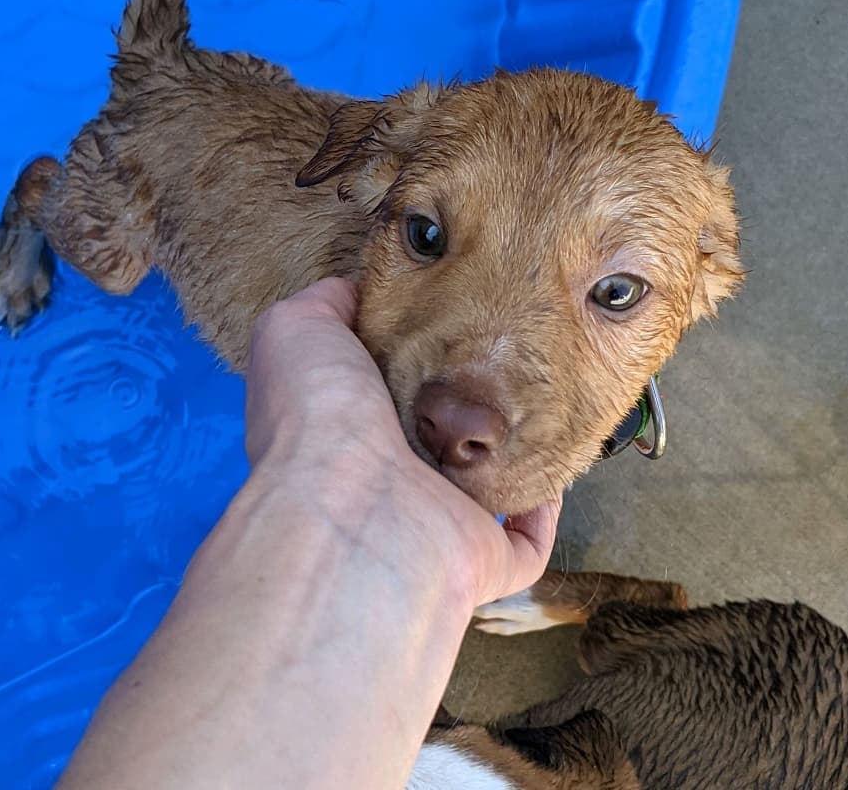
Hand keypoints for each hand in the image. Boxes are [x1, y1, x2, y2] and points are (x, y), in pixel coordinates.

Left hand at [245, 278, 560, 609]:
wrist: (351, 506)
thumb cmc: (318, 411)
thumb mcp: (295, 329)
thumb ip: (325, 306)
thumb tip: (353, 295)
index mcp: (345, 428)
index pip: (385, 394)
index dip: (417, 359)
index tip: (457, 319)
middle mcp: (386, 481)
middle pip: (437, 440)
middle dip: (470, 405)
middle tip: (515, 358)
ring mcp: (435, 526)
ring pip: (482, 490)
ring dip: (512, 453)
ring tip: (546, 400)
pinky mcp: (483, 562)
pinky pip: (526, 541)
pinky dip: (544, 508)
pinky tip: (560, 459)